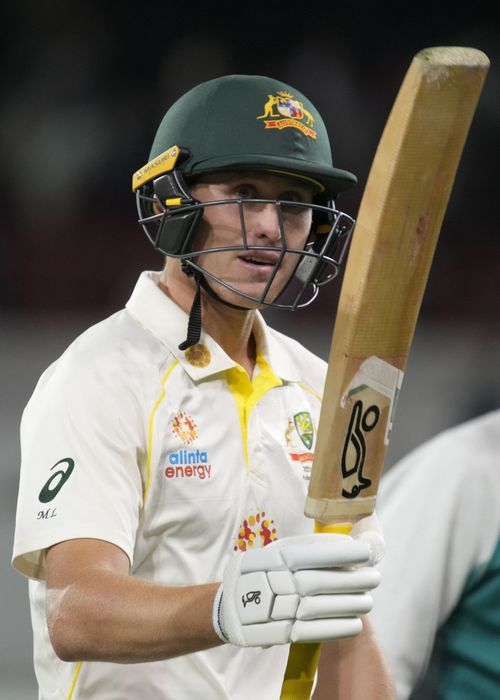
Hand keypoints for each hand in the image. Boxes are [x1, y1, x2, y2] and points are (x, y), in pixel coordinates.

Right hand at [212, 532, 380, 647]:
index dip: (346, 554)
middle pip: (324, 582)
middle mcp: (279, 583)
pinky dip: (338, 628)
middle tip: (375, 578)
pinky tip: (355, 623)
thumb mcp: (279, 551)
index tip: (368, 553)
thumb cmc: (263, 571)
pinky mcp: (281, 633)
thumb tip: (347, 543)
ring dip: (351, 605)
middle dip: (355, 581)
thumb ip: (310, 548)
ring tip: (368, 601)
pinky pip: (314, 631)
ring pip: (322, 608)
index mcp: (279, 558)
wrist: (232, 604)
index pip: (318, 554)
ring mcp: (279, 609)